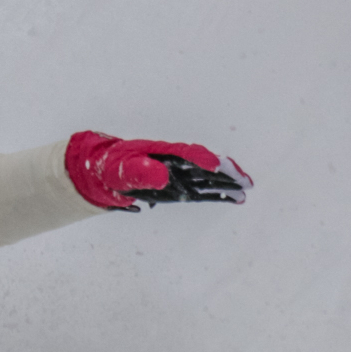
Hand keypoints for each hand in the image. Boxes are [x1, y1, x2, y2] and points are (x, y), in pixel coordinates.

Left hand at [66, 131, 250, 211]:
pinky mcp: (180, 189)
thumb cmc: (112, 167)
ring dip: (228, 183)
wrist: (104, 174)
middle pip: (204, 165)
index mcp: (160, 152)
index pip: (184, 153)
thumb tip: (162, 175)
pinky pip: (203, 192)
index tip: (215, 164)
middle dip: (225, 171)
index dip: (200, 158)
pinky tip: (237, 199)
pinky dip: (220, 195)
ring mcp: (179, 176)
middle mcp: (174, 163)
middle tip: (244, 180)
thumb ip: (139, 172)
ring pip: (208, 179)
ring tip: (246, 190)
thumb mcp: (120, 170)